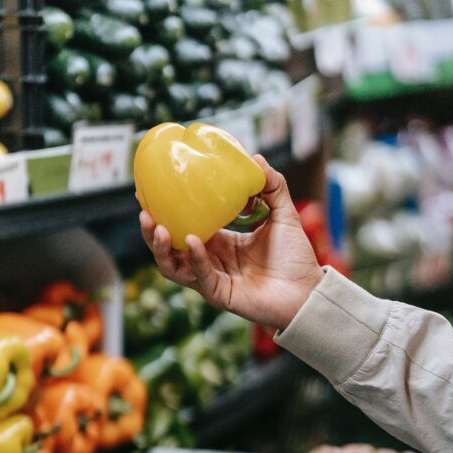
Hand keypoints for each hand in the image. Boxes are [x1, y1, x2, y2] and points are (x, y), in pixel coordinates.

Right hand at [139, 156, 321, 329]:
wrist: (308, 290)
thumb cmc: (295, 258)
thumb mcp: (283, 214)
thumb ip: (272, 186)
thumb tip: (256, 158)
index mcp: (219, 243)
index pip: (183, 226)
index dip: (166, 212)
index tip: (150, 192)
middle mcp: (210, 261)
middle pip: (169, 248)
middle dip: (151, 232)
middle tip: (144, 211)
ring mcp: (211, 279)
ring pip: (173, 267)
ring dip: (161, 248)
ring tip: (157, 227)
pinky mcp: (219, 294)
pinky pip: (200, 276)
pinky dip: (195, 258)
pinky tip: (192, 240)